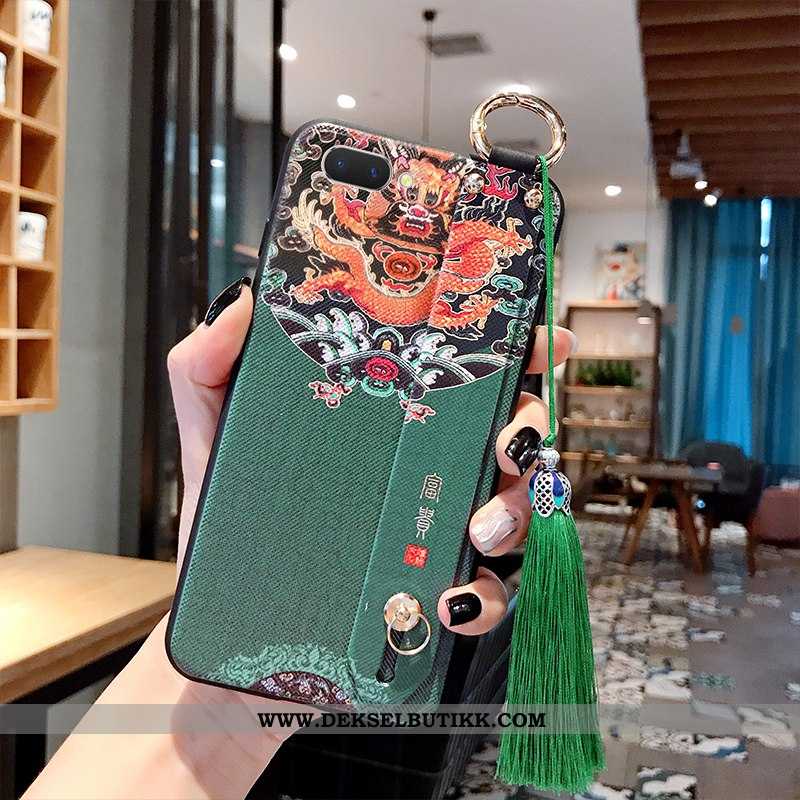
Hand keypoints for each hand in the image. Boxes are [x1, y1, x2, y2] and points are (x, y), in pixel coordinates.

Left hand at [168, 278, 575, 640]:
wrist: (227, 634)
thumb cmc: (228, 532)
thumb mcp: (214, 443)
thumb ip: (208, 370)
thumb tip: (238, 305)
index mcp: (387, 426)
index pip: (463, 377)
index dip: (518, 355)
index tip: (547, 342)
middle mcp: (422, 473)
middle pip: (506, 436)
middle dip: (526, 430)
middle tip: (507, 443)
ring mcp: (433, 534)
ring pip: (514, 511)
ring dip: (515, 513)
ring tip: (479, 528)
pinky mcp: (432, 597)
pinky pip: (488, 595)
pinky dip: (485, 597)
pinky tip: (451, 599)